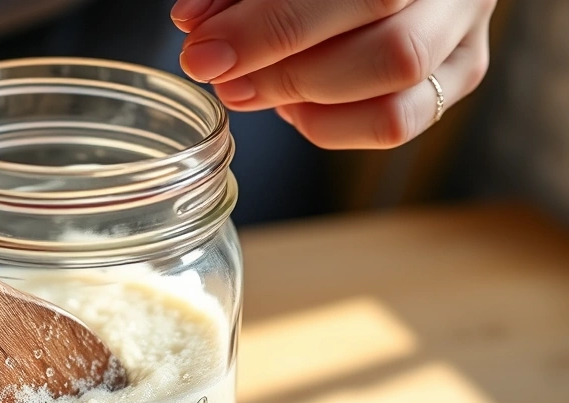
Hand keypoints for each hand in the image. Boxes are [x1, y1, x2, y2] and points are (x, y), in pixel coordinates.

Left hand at [172, 0, 497, 148]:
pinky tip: (292, 104)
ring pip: (400, 89)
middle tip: (222, 77)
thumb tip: (193, 23)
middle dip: (287, 70)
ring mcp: (465, 32)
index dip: (272, 26)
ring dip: (308, 100)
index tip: (206, 49)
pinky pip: (400, 122)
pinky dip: (332, 123)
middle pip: (389, 46)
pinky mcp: (460, 72)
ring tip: (250, 89)